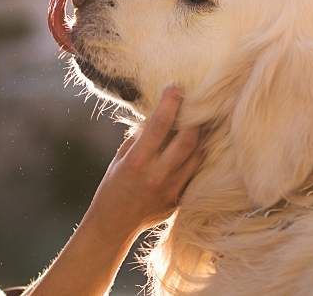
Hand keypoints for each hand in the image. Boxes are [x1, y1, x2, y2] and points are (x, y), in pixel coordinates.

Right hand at [82, 86, 204, 239]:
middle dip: (194, 119)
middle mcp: (157, 175)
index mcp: (137, 162)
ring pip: (197, 156)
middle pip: (188, 140)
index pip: (160, 125)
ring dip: (199, 137)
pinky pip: (194, 173)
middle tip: (194, 105)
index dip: (170, 103)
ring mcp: (171, 189)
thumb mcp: (120, 159)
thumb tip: (156, 116)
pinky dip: (196, 157)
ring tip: (199, 123)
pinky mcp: (179, 200)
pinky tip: (195, 148)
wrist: (113, 224)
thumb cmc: (112, 187)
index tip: (175, 88)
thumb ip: (138, 139)